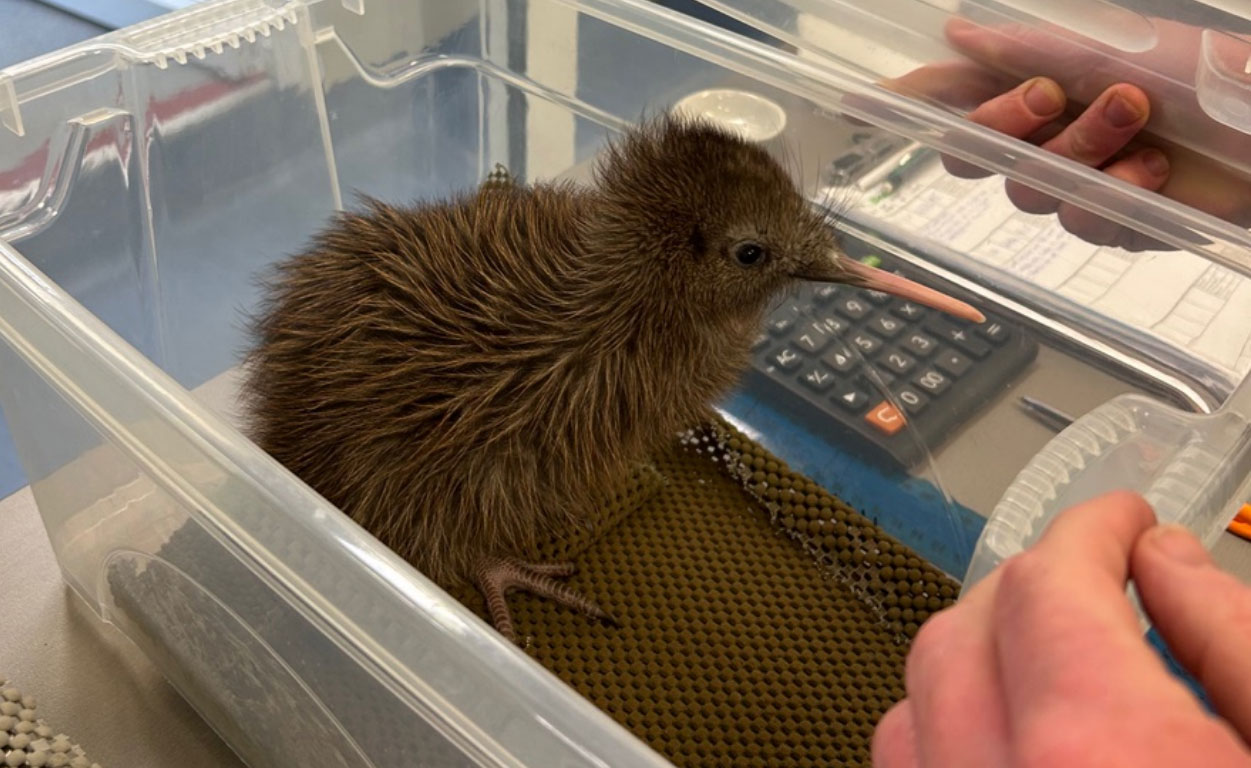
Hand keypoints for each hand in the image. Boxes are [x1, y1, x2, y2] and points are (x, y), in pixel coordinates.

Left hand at [873, 491, 1250, 767]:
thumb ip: (1230, 637)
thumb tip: (1167, 560)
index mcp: (1101, 750)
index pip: (1044, 587)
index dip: (1086, 534)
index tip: (1121, 524)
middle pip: (957, 640)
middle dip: (1025, 590)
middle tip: (1094, 584)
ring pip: (913, 712)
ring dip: (973, 662)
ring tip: (1056, 661)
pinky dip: (948, 737)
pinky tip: (1016, 743)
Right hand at [882, 18, 1250, 248]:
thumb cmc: (1208, 75)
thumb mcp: (1110, 46)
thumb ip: (1025, 48)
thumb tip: (955, 33)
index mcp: (1042, 80)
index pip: (956, 95)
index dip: (909, 100)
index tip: (860, 100)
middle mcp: (1048, 132)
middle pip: (972, 154)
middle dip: (1002, 125)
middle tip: (1046, 95)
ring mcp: (1078, 179)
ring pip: (1028, 190)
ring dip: (1079, 152)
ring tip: (1136, 119)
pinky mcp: (1112, 221)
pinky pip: (1078, 223)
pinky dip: (1114, 196)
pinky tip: (1153, 172)